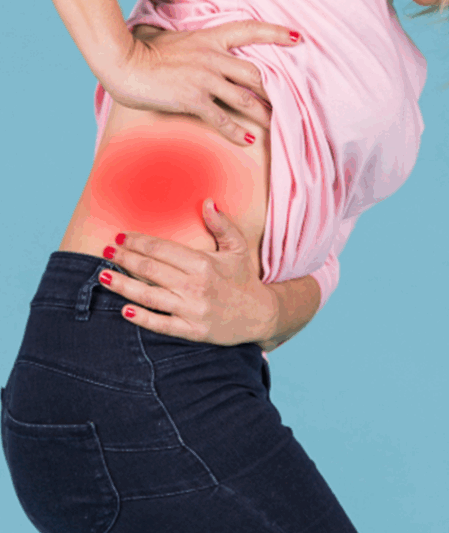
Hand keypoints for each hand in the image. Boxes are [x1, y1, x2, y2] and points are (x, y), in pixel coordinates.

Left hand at [98, 199, 277, 346]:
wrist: (261, 316)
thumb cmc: (244, 279)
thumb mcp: (237, 248)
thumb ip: (221, 224)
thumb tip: (207, 201)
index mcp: (203, 263)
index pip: (161, 249)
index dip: (138, 241)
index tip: (121, 237)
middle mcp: (195, 286)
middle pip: (150, 269)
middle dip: (124, 259)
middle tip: (106, 251)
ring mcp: (192, 310)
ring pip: (149, 296)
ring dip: (123, 285)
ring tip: (103, 276)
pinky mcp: (192, 330)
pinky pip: (161, 324)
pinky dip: (141, 318)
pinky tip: (124, 309)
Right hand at [104, 21, 301, 145]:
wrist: (123, 62)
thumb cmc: (141, 51)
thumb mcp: (169, 38)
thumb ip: (188, 43)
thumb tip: (187, 45)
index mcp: (209, 38)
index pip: (250, 30)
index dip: (276, 33)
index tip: (297, 37)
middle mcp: (212, 57)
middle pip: (254, 73)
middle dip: (273, 90)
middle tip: (286, 102)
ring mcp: (204, 78)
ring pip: (244, 98)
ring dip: (261, 114)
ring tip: (273, 125)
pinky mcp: (194, 98)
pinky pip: (222, 118)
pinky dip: (236, 132)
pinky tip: (247, 141)